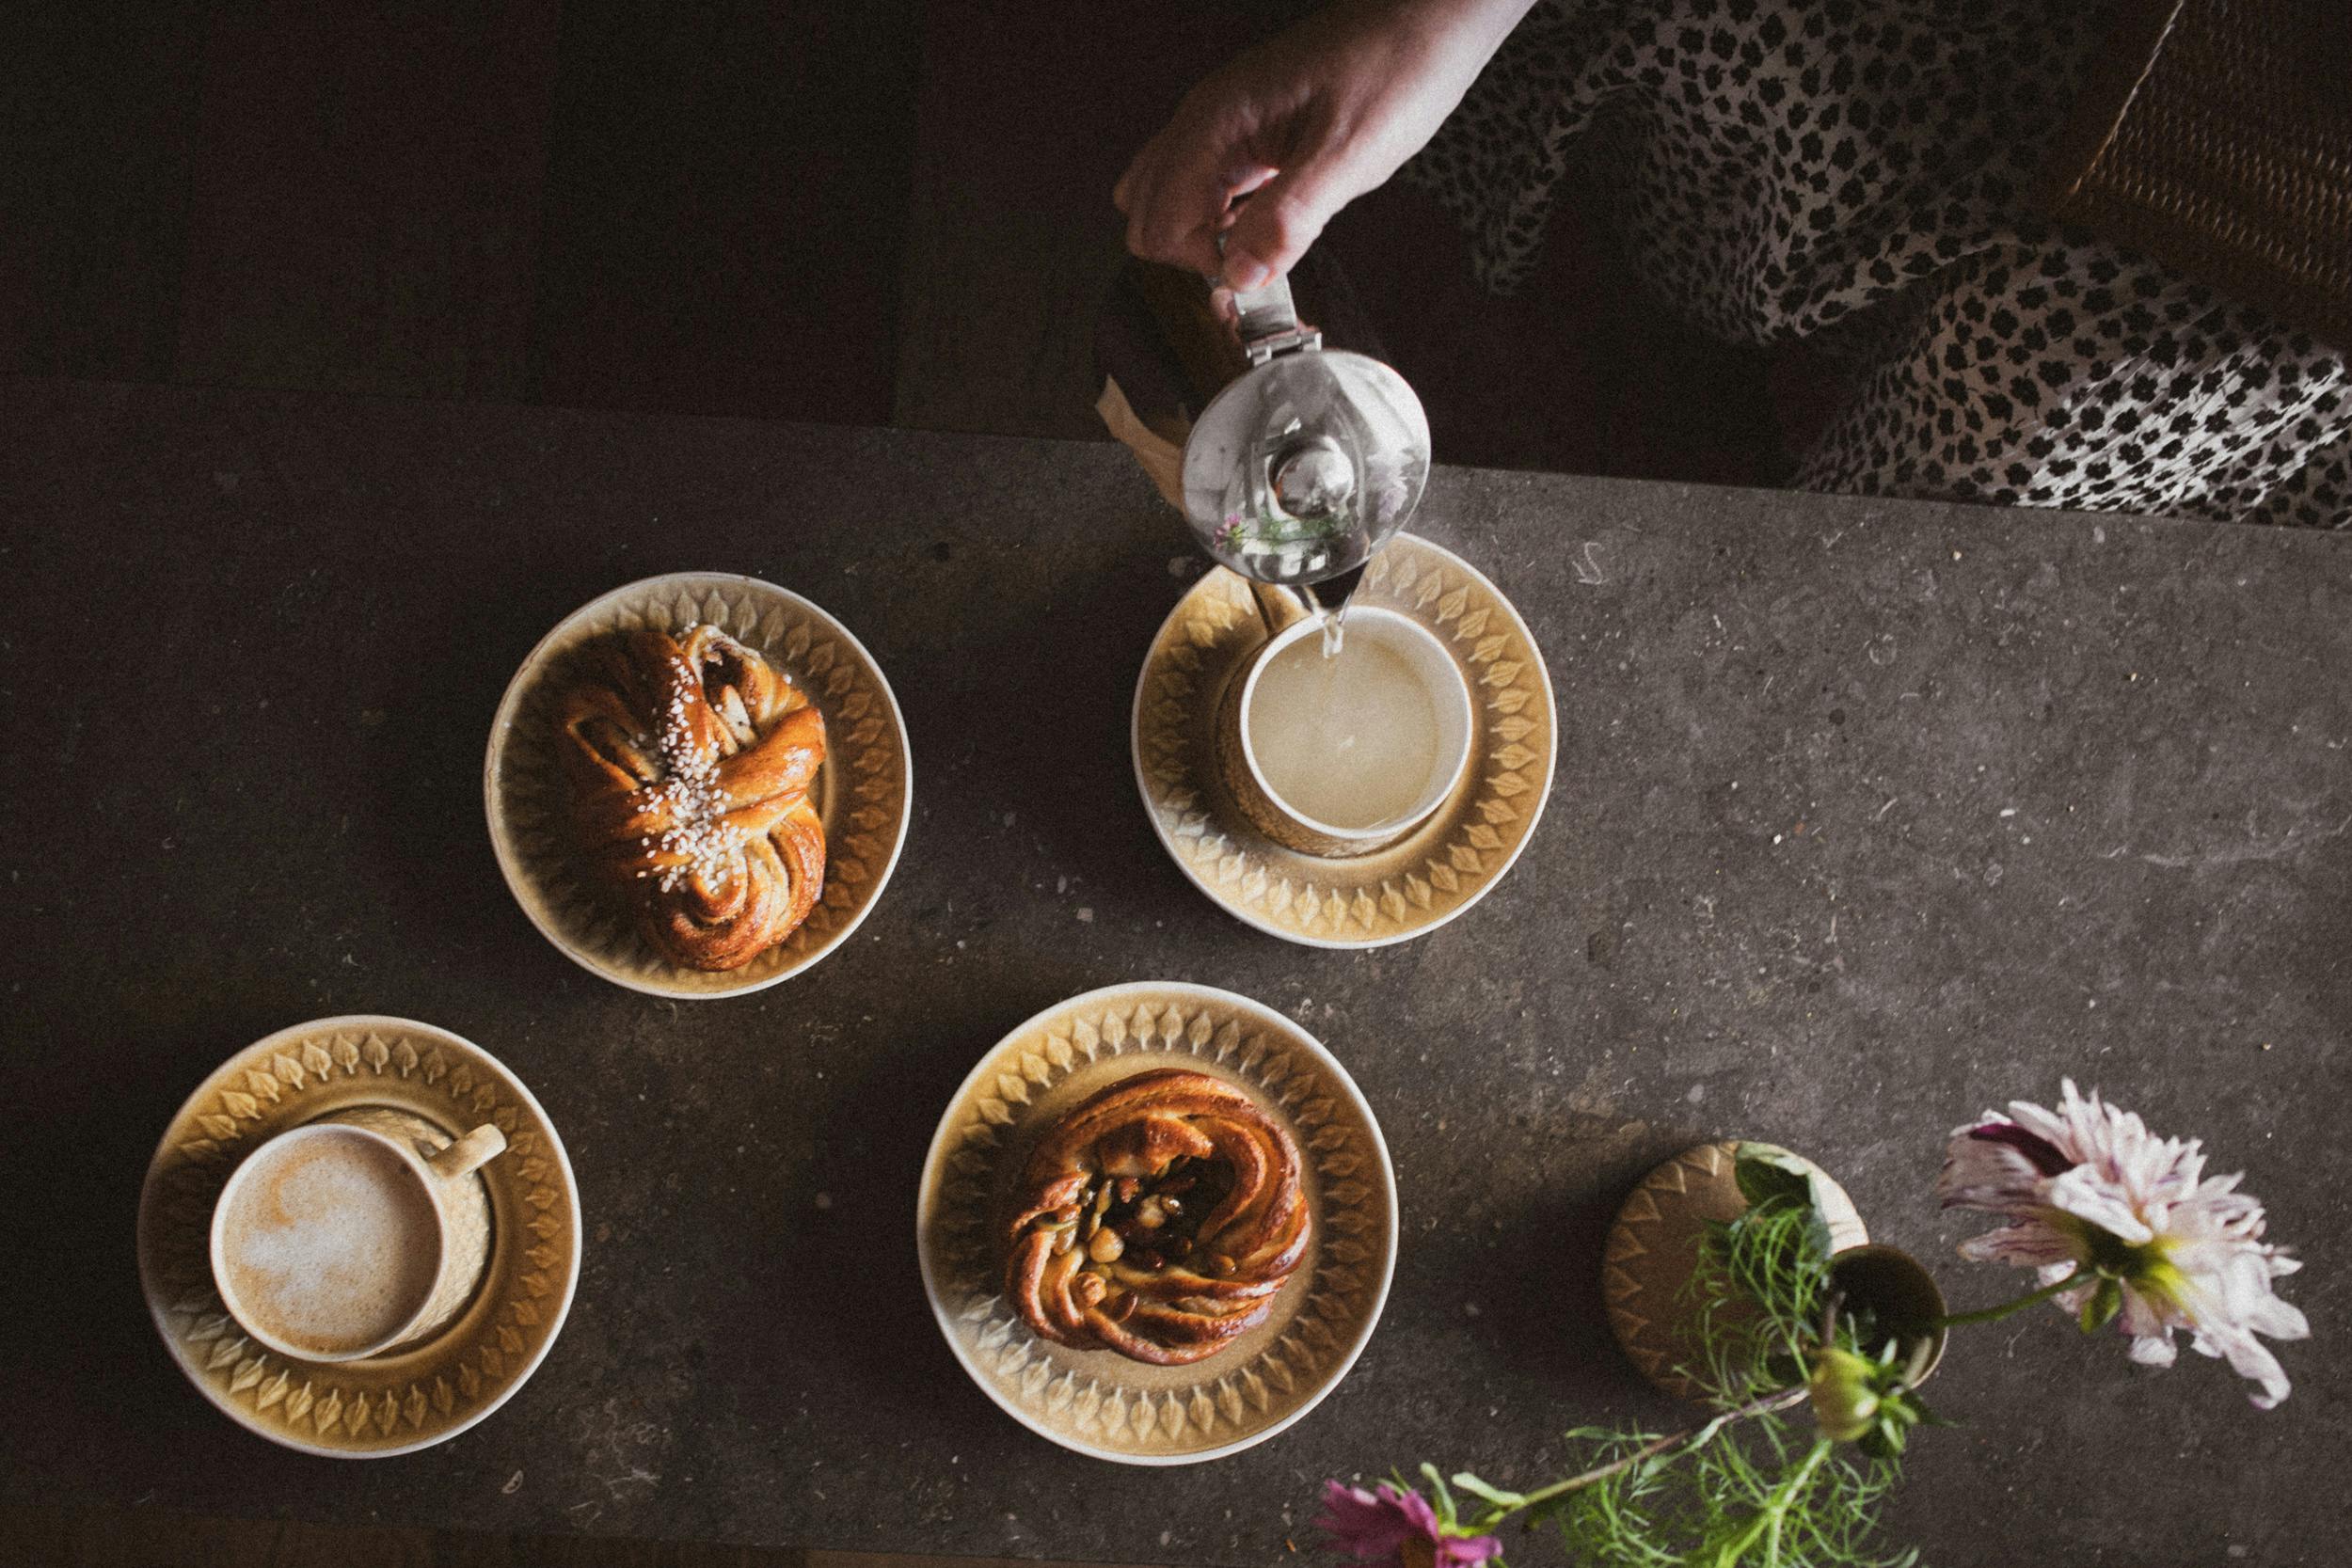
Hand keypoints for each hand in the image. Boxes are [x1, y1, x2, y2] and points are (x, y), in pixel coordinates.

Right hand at [1114, 0, 1532, 288]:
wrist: (1426, 23)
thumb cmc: (1395, 71)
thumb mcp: (1348, 156)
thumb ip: (1287, 219)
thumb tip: (1239, 276)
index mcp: (1216, 123)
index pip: (1157, 221)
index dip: (1202, 262)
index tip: (1256, 271)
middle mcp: (1206, 120)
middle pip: (1148, 213)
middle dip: (1193, 254)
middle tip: (1257, 265)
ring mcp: (1223, 123)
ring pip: (1169, 198)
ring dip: (1204, 237)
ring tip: (1262, 246)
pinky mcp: (1247, 130)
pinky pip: (1206, 184)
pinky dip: (1224, 218)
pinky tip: (1268, 223)